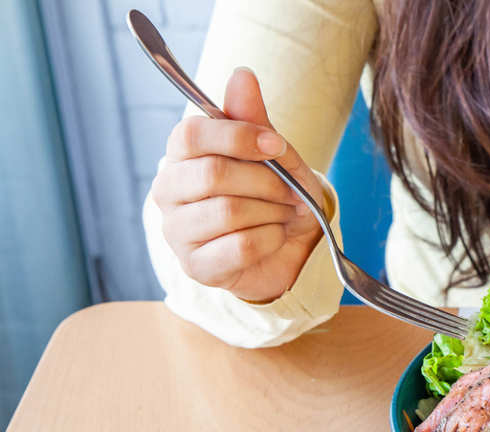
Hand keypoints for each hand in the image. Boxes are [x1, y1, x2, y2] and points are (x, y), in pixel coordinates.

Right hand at [150, 67, 325, 301]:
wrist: (291, 250)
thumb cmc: (275, 196)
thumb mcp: (274, 154)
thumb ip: (253, 119)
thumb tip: (241, 75)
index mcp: (182, 156)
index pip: (191, 134)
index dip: (238, 136)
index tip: (276, 146)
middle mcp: (168, 192)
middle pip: (213, 174)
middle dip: (266, 181)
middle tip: (289, 190)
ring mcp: (177, 233)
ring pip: (228, 212)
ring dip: (271, 212)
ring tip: (283, 214)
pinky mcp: (196, 267)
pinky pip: (239, 247)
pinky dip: (270, 240)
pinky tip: (273, 238)